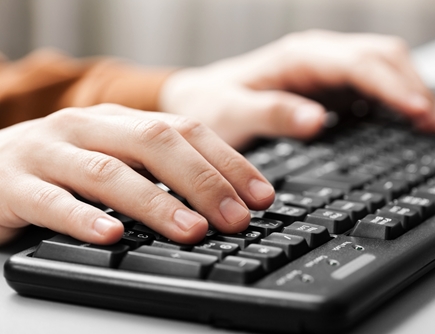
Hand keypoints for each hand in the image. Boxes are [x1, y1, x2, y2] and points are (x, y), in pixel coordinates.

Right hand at [0, 104, 273, 244]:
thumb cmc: (64, 166)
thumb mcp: (117, 156)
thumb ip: (161, 169)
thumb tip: (225, 197)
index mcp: (120, 120)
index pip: (186, 130)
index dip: (229, 162)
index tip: (260, 196)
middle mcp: (88, 128)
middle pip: (154, 143)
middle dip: (203, 181)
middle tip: (235, 218)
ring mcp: (49, 152)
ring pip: (109, 173)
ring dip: (156, 203)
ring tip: (191, 230)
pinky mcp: (12, 184)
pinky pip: (50, 202)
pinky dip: (83, 219)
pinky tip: (112, 236)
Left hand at [160, 30, 434, 148]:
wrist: (199, 101)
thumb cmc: (211, 105)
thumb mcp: (231, 112)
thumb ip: (270, 114)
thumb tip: (317, 120)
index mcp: (297, 58)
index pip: (358, 63)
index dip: (392, 85)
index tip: (417, 111)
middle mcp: (317, 58)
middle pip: (380, 59)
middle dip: (412, 87)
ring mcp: (325, 72)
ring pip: (382, 69)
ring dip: (411, 91)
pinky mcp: (328, 89)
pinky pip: (372, 87)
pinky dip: (396, 100)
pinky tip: (409, 120)